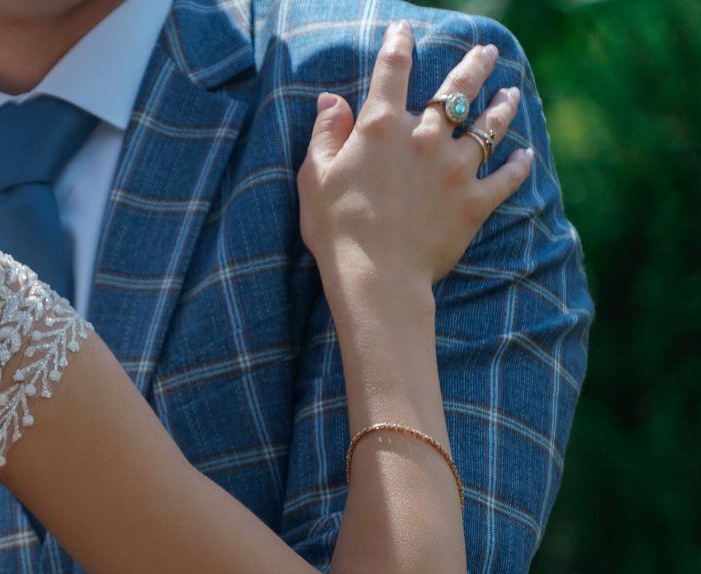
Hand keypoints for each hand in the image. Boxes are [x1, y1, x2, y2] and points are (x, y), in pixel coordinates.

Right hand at [299, 21, 534, 290]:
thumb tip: (331, 100)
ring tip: (511, 93)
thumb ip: (326, 134)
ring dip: (502, 106)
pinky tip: (525, 156)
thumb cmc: (335, 229)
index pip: (392, 70)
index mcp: (382, 127)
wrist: (375, 276)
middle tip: (487, 52)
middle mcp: (425, 138)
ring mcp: (455, 169)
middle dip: (474, 65)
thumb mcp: (314, 177)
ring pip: (489, 127)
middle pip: (456, 90)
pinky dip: (518, 166)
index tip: (405, 30)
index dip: (399, 44)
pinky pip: (506, 178)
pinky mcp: (474, 202)